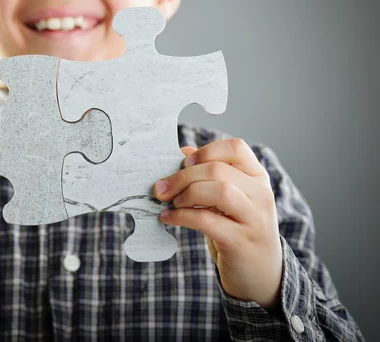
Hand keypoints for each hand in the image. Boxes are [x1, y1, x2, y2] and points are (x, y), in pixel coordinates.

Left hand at [153, 138, 282, 310]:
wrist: (260, 273)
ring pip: (220, 191)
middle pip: (218, 169)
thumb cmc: (236, 228)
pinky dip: (182, 216)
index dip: (206, 151)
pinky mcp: (241, 242)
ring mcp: (254, 218)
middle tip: (161, 188)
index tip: (184, 162)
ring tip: (171, 203)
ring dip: (187, 193)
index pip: (235, 148)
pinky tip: (168, 218)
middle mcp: (260, 194)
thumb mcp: (227, 198)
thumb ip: (208, 174)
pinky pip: (208, 221)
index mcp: (256, 177)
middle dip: (183, 176)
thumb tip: (182, 152)